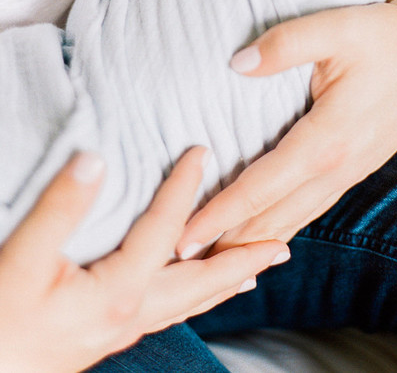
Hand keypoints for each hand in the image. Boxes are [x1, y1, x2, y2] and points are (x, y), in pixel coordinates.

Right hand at [0, 149, 288, 372]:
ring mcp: (124, 328)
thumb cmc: (2, 321)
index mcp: (121, 291)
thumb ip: (61, 209)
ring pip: (191, 302)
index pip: (167, 229)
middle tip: (281, 244)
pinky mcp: (111, 333)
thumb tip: (95, 160)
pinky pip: (172, 310)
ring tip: (256, 269)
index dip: (185, 187)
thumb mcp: (23, 259)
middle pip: (202, 282)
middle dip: (244, 259)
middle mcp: (133, 313)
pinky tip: (194, 293)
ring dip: (227, 281)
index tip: (203, 151)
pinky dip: (197, 296)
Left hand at [177, 0, 396, 252]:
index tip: (182, 237)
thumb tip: (237, 63)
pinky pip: (313, 207)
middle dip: (228, 244)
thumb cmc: (385, 34)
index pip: (261, 188)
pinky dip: (284, 228)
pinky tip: (267, 238)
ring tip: (215, 265)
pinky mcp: (356, 166)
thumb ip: (285, 44)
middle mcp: (341, 166)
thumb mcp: (336, 27)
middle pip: (275, 217)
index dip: (219, 213)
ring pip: (295, 219)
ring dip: (254, 243)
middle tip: (182, 266)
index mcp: (330, 139)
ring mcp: (352, 171)